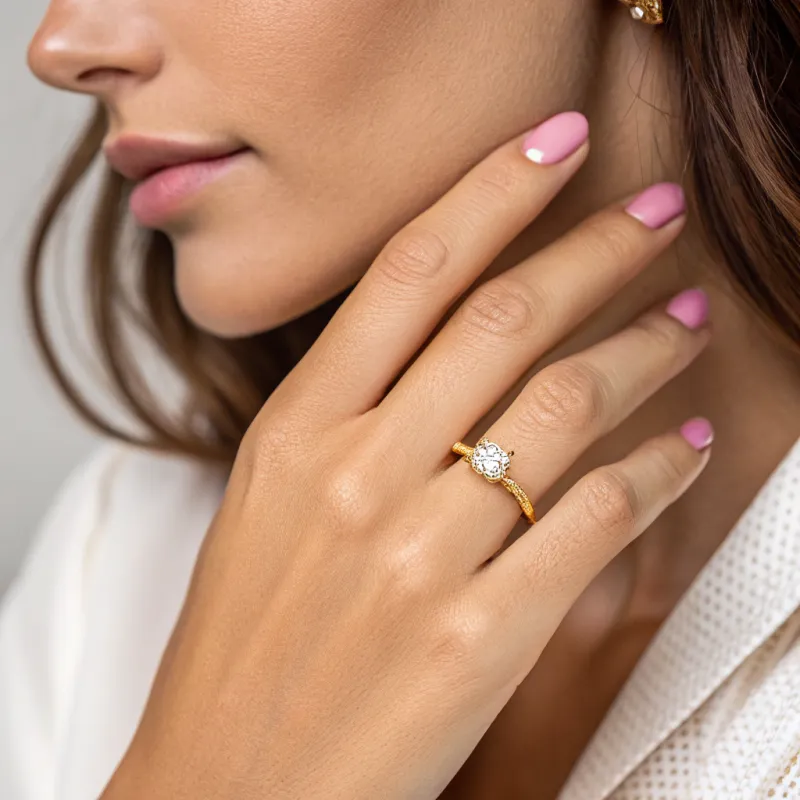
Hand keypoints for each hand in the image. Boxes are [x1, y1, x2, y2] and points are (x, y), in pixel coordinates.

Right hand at [105, 111, 710, 799]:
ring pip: (561, 407)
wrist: (227, 787)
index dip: (493, 192)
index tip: (557, 146)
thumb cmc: (247, 639)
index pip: (409, 272)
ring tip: (686, 321)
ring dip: (642, 350)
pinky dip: (655, 472)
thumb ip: (343, 414)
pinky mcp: (479, 638)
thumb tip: (440, 342)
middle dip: (597, 250)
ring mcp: (419, 556)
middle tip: (655, 215)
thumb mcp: (268, 500)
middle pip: (502, 318)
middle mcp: (357, 475)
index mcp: (295, 431)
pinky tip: (684, 448)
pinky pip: (595, 520)